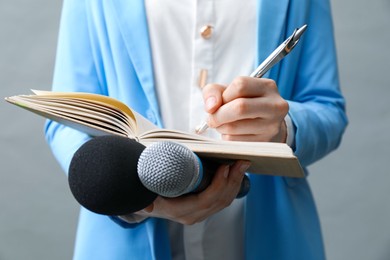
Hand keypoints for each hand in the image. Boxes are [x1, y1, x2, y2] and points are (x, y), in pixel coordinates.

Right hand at [134, 160, 249, 224]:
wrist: (143, 198)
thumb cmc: (146, 187)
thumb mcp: (147, 186)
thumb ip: (151, 190)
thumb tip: (152, 195)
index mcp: (178, 210)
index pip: (205, 200)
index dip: (218, 184)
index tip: (225, 167)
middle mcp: (190, 215)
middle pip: (219, 200)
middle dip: (233, 180)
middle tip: (242, 161)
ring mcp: (198, 214)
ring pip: (223, 201)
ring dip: (235, 182)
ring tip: (242, 165)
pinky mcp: (202, 209)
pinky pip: (221, 200)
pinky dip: (230, 186)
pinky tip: (235, 174)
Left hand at [202, 76, 288, 142]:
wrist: (265, 125)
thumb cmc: (243, 103)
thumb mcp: (229, 91)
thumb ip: (213, 91)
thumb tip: (211, 107)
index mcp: (267, 86)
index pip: (240, 85)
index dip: (224, 95)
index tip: (220, 102)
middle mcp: (274, 106)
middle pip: (239, 107)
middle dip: (218, 114)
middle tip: (212, 118)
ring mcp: (271, 126)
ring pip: (234, 127)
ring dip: (220, 127)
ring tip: (222, 124)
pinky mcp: (264, 143)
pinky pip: (234, 141)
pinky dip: (226, 137)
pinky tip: (231, 133)